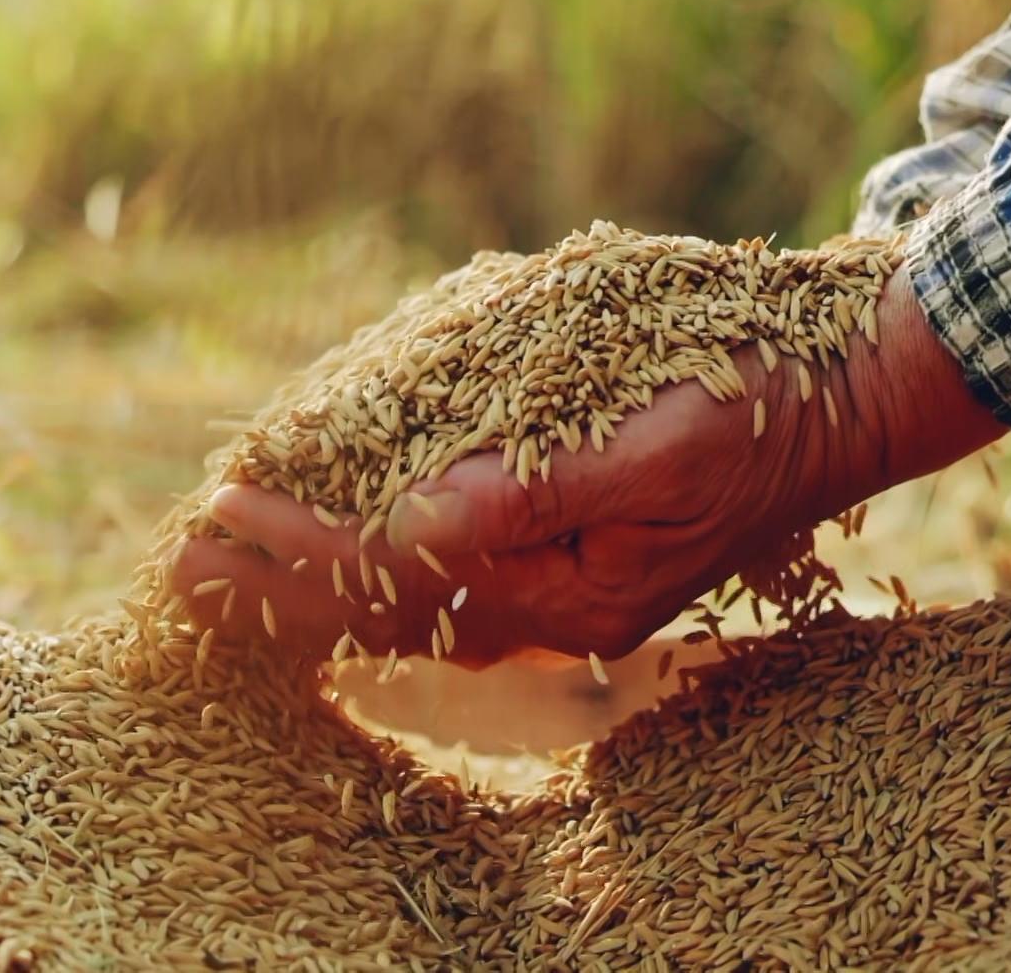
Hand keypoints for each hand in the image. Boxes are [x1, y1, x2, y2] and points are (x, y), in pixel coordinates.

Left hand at [171, 277, 1004, 665]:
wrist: (834, 403)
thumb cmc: (751, 412)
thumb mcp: (653, 449)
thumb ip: (535, 495)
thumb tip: (416, 522)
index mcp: (567, 591)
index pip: (395, 579)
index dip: (296, 548)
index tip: (212, 514)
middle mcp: (553, 601)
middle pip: (383, 607)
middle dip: (276, 585)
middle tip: (176, 560)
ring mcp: (561, 577)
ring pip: (407, 592)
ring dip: (312, 574)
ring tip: (228, 553)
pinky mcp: (570, 541)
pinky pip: (447, 565)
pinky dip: (374, 552)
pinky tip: (332, 533)